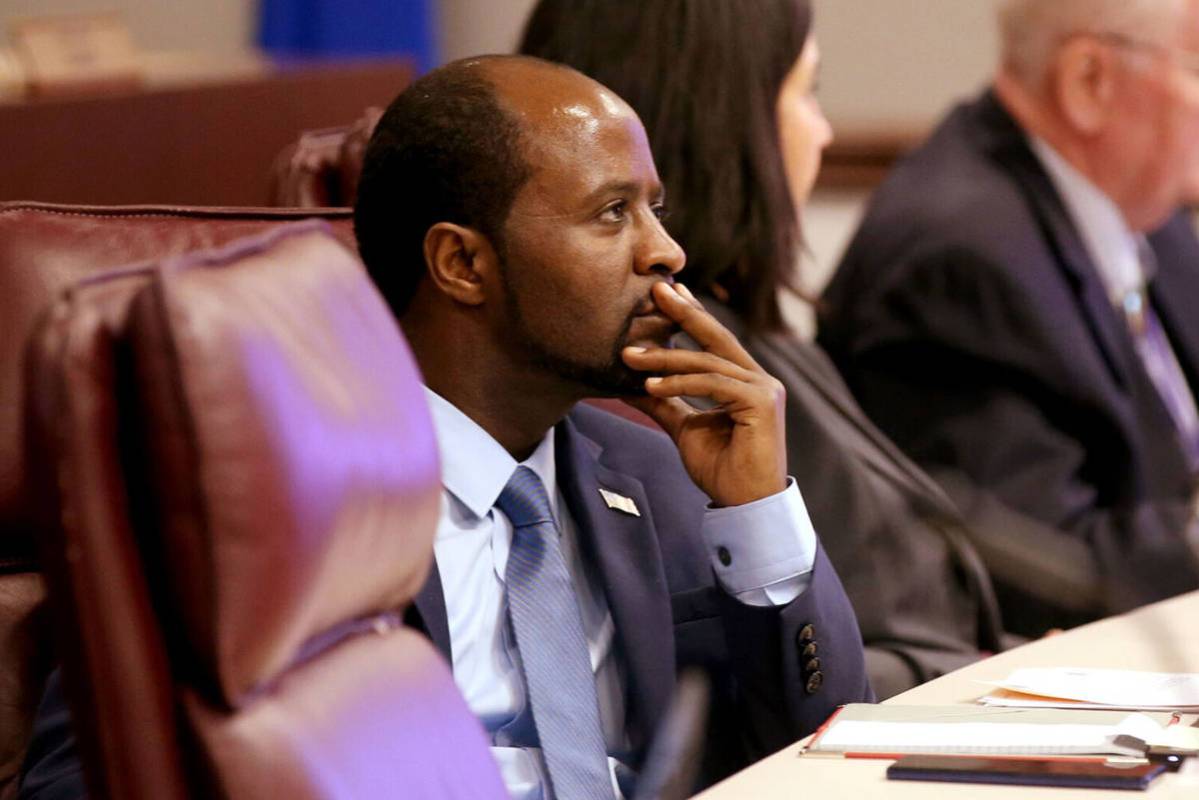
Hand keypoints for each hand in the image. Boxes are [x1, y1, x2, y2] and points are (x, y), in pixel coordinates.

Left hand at [622, 282, 786, 506]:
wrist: (745, 505)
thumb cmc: (721, 469)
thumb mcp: (684, 428)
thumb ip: (664, 404)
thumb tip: (630, 386)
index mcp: (746, 381)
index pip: (715, 342)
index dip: (692, 315)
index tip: (667, 292)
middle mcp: (759, 379)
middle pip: (717, 338)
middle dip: (685, 312)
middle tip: (656, 290)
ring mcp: (764, 389)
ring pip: (708, 362)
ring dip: (665, 359)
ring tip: (630, 357)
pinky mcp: (762, 403)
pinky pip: (713, 383)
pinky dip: (680, 383)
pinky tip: (651, 387)